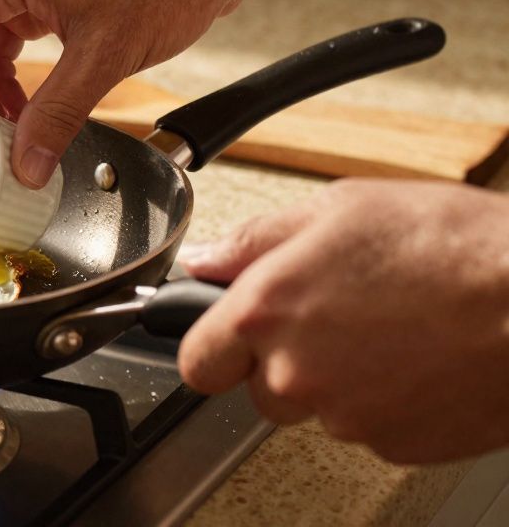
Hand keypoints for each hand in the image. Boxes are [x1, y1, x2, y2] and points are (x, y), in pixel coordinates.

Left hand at [178, 178, 508, 462]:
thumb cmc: (455, 246)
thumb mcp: (341, 208)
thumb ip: (257, 240)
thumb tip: (208, 260)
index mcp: (267, 311)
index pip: (197, 359)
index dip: (214, 343)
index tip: (229, 334)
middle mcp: (296, 373)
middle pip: (259, 386)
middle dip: (285, 356)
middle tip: (337, 313)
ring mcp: (345, 416)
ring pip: (317, 406)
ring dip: (339, 377)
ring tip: (392, 326)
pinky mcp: (394, 444)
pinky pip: (369, 425)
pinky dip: (385, 399)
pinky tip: (418, 356)